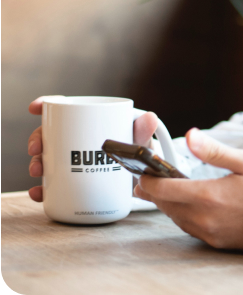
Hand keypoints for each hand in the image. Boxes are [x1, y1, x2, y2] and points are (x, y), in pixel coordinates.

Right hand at [28, 96, 157, 201]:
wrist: (141, 176)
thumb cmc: (138, 150)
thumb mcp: (139, 140)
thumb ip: (143, 130)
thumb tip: (151, 118)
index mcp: (90, 122)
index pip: (66, 110)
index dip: (47, 106)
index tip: (34, 108)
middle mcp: (77, 139)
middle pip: (51, 134)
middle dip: (37, 140)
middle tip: (36, 151)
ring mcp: (74, 160)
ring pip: (48, 158)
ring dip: (37, 164)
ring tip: (37, 172)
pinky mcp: (74, 180)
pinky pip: (54, 184)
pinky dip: (43, 189)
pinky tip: (38, 193)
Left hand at [134, 128, 242, 249]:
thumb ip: (213, 150)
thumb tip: (190, 135)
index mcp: (209, 196)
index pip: (164, 190)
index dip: (148, 181)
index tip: (143, 172)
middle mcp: (205, 218)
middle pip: (166, 205)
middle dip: (153, 192)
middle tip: (145, 181)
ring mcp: (210, 233)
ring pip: (175, 217)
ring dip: (166, 203)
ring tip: (161, 191)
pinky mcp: (216, 241)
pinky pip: (189, 227)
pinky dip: (180, 215)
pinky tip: (184, 205)